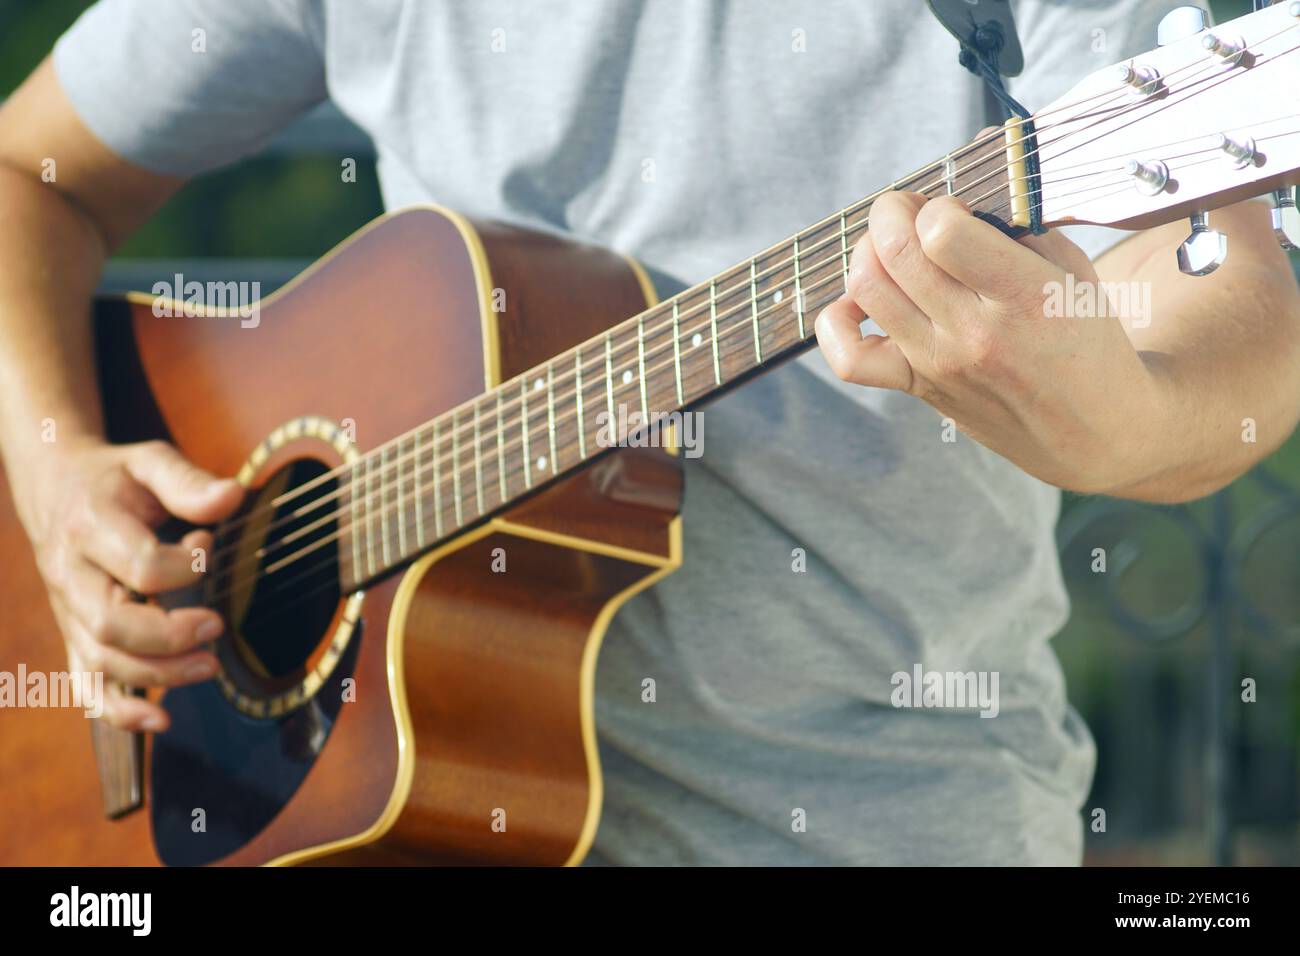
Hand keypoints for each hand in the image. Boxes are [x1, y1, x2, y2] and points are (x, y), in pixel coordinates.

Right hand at [17, 438, 242, 730]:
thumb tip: (234, 497)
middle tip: (217, 628)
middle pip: (113, 623)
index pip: (140, 565)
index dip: (187, 565)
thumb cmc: (115, 478)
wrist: (55, 489)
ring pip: (102, 660)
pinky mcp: (74, 634)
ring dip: (158, 673)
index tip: (210, 545)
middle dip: (171, 634)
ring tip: (209, 667)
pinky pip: (85, 684)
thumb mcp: (150, 462)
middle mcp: (70, 575)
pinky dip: (119, 710)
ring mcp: (68, 611)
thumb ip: (189, 481)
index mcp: (90, 528)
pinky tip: (161, 719)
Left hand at [814, 190, 1160, 494]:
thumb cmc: (1087, 341)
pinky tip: (860, 302)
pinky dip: (838, 321)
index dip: (938, 205)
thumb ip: (1020, 230)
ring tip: (893, 247)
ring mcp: (939, 364)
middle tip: (910, 211)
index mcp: (1025, 296)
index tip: (954, 209)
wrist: (1093, 431)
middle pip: (895, 251)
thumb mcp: (1074, 273)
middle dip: (892, 212)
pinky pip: (850, 358)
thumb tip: (962, 196)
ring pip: (866, 289)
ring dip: (868, 251)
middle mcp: (974, 333)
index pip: (943, 232)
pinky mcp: (918, 387)